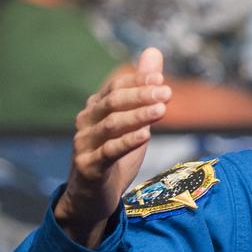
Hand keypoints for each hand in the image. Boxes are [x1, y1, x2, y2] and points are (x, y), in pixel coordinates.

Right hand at [55, 46, 170, 248]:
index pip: (114, 87)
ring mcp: (84, 145)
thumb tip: (153, 52)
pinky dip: (127, 142)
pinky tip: (146, 135)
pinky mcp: (89, 167)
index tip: (160, 78)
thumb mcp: (133, 123)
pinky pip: (108, 152)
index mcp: (95, 109)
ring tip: (162, 110)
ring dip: (138, 116)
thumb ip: (143, 91)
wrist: (92, 199)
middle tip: (167, 92)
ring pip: (111, 125)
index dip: (136, 81)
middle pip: (112, 102)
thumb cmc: (114, 158)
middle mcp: (86, 123)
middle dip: (140, 95)